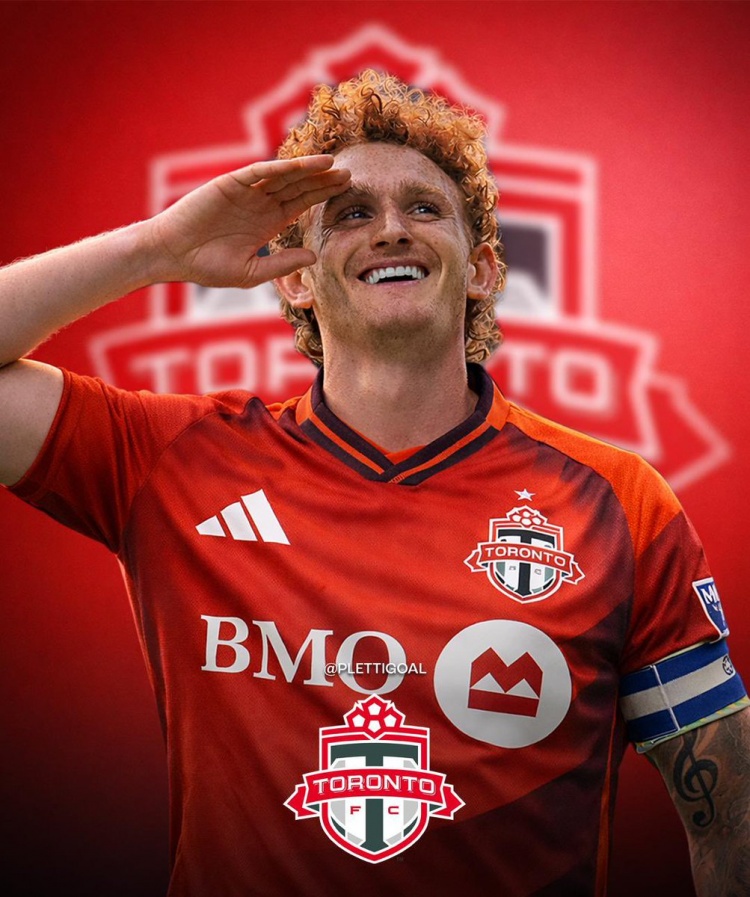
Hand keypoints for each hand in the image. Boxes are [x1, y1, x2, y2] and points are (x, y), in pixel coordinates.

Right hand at [145, 155, 349, 287]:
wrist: (173, 256)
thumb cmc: (207, 266)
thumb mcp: (252, 272)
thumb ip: (282, 263)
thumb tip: (314, 257)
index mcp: (268, 223)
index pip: (302, 204)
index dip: (323, 196)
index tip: (346, 192)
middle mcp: (260, 203)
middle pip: (298, 187)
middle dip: (323, 181)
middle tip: (349, 175)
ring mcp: (246, 192)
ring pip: (283, 177)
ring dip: (307, 170)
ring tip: (332, 164)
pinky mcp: (230, 184)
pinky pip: (258, 173)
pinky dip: (279, 168)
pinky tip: (300, 166)